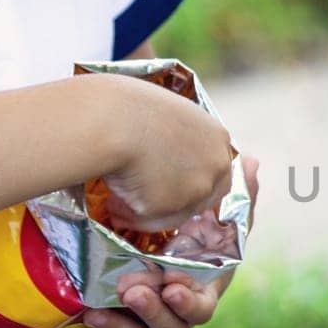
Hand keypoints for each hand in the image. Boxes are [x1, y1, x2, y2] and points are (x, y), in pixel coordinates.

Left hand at [61, 154, 258, 327]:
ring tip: (96, 312)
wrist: (160, 244)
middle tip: (131, 290)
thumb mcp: (216, 208)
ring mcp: (151, 326)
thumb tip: (251, 161)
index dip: (189, 301)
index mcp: (203, 290)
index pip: (202, 306)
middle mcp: (179, 314)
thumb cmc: (195, 229)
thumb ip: (236, 191)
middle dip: (151, 311)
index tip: (172, 285)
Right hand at [98, 73, 234, 232]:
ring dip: (146, 212)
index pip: (215, 170)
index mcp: (217, 137)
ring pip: (175, 213)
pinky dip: (131, 215)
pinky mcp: (174, 207)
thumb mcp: (165, 117)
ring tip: (114, 205)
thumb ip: (176, 141)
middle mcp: (216, 165)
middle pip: (202, 197)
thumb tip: (161, 164)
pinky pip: (151, 219)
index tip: (165, 185)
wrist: (112, 121)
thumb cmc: (128, 108)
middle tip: (143, 202)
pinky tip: (110, 205)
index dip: (189, 181)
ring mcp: (198, 188)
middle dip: (172, 204)